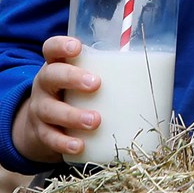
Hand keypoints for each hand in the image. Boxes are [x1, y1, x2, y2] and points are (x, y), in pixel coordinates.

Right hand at [11, 36, 101, 163]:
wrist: (36, 126)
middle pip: (51, 76)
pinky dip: (64, 143)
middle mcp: (44, 86)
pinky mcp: (41, 134)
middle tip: (95, 84)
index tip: (77, 47)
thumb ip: (105, 70)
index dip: (61, 46)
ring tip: (95, 121)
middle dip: (72, 78)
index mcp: (55, 66)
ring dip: (72, 116)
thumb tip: (157, 61)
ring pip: (51, 111)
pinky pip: (50, 139)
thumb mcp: (78, 79)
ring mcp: (40, 110)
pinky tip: (80, 146)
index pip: (52, 49)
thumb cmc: (70, 95)